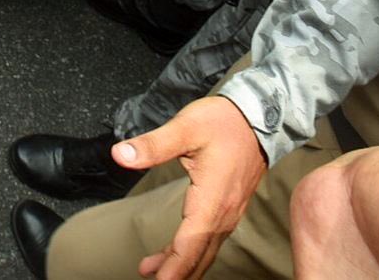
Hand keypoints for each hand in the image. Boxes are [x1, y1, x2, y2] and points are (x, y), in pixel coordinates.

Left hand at [110, 96, 267, 278]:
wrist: (258, 115)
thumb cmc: (223, 121)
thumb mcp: (185, 127)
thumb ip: (152, 144)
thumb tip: (120, 154)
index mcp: (212, 199)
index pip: (190, 243)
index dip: (173, 267)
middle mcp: (224, 212)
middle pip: (199, 254)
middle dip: (176, 274)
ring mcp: (229, 211)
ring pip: (205, 249)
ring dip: (183, 265)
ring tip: (153, 273)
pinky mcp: (229, 207)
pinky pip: (211, 239)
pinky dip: (193, 252)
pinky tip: (177, 254)